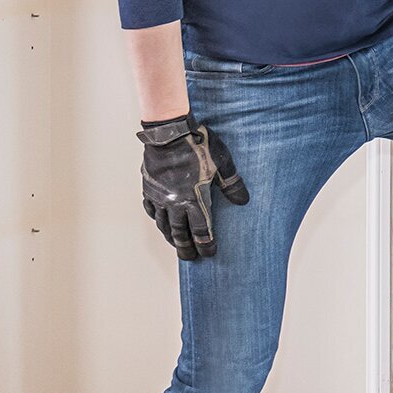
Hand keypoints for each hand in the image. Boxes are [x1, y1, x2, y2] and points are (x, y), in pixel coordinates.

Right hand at [137, 114, 248, 260]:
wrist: (169, 133)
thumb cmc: (198, 145)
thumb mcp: (223, 163)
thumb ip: (232, 184)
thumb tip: (243, 201)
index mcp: (193, 199)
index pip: (201, 229)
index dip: (206, 243)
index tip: (209, 253)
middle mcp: (174, 202)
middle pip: (179, 232)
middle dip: (186, 247)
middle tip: (190, 258)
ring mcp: (159, 196)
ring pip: (163, 223)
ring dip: (170, 236)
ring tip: (175, 244)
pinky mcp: (149, 188)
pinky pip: (151, 208)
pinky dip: (156, 218)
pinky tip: (159, 221)